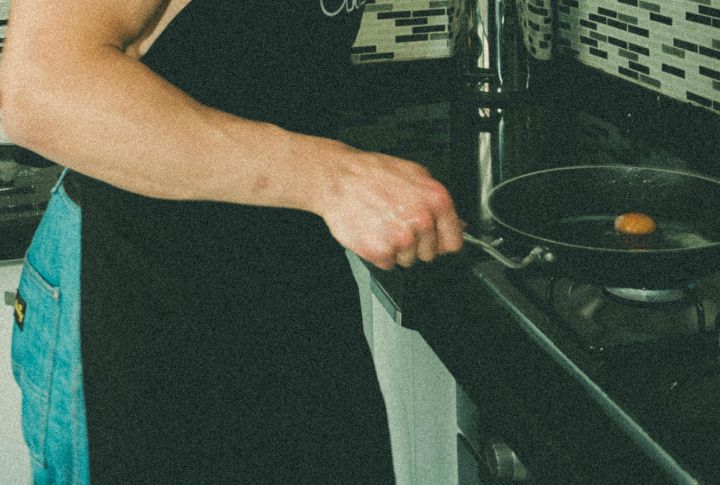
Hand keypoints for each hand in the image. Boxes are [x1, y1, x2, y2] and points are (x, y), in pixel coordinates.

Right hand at [316, 145, 463, 269]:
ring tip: (383, 226)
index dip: (441, 242)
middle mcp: (422, 221)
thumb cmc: (373, 174)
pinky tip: (373, 233)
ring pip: (408, 260)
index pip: (454, 242)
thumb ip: (438, 202)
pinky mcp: (381, 251)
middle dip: (417, 244)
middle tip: (398, 225)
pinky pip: (388, 265)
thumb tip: (457, 223)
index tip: (434, 241)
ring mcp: (402, 238)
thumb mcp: (416, 175)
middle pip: (430, 254)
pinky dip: (379, 254)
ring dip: (396, 249)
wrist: (339, 178)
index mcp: (436, 201)